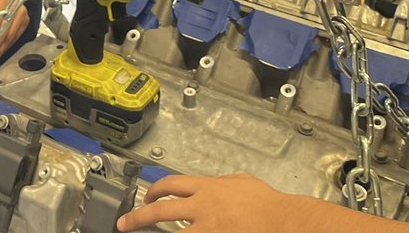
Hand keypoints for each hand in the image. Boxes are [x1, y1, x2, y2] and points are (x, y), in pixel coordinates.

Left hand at [117, 174, 287, 231]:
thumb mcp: (239, 181)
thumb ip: (220, 183)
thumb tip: (212, 184)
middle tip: (125, 223)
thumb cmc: (266, 203)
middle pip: (161, 210)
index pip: (170, 185)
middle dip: (139, 216)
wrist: (282, 221)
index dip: (154, 190)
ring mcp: (207, 228)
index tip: (146, 197)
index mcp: (207, 188)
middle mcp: (202, 207)